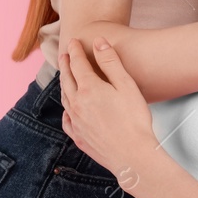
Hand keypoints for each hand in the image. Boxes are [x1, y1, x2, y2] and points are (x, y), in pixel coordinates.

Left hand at [59, 37, 155, 184]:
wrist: (132, 155)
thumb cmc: (134, 121)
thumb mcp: (126, 85)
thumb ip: (111, 62)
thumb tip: (98, 43)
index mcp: (89, 89)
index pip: (78, 64)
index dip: (75, 51)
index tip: (73, 42)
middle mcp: (77, 104)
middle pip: (67, 79)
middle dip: (66, 65)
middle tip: (64, 55)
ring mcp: (77, 122)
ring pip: (65, 98)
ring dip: (64, 84)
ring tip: (65, 77)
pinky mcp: (79, 137)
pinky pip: (66, 120)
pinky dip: (66, 109)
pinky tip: (68, 110)